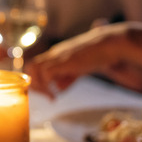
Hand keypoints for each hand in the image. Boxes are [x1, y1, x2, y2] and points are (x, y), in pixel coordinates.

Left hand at [25, 22, 141, 98]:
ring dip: (39, 86)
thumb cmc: (98, 55)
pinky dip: (48, 85)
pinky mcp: (64, 60)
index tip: (47, 93)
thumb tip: (58, 89)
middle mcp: (54, 54)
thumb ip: (67, 77)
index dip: (37, 80)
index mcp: (56, 54)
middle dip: (35, 84)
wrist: (110, 45)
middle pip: (30, 67)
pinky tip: (56, 94)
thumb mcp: (79, 68)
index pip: (35, 66)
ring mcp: (58, 56)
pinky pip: (46, 73)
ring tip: (51, 96)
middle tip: (47, 96)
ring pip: (34, 69)